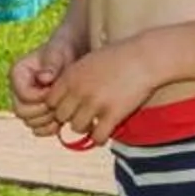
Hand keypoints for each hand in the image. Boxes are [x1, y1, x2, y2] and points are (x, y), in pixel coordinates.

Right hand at [7, 36, 74, 132]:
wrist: (73, 56)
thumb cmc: (64, 52)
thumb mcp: (58, 53)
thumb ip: (51, 64)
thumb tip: (44, 78)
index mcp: (17, 74)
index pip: (23, 95)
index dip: (41, 97)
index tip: (56, 90)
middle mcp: (17, 90)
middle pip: (21, 112)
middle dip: (43, 112)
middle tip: (61, 104)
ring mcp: (26, 103)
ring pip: (29, 123)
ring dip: (47, 122)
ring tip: (63, 111)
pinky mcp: (37, 113)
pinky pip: (37, 130)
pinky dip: (50, 129)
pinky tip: (62, 121)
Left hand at [46, 40, 160, 148]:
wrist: (144, 58)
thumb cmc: (118, 57)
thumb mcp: (87, 62)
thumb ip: (73, 78)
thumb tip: (63, 92)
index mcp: (70, 77)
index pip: (50, 102)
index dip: (58, 106)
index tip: (69, 106)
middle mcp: (79, 91)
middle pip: (61, 116)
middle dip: (70, 118)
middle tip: (82, 116)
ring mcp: (95, 103)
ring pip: (77, 127)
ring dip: (85, 128)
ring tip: (95, 124)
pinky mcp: (113, 114)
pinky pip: (98, 136)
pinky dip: (99, 138)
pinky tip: (104, 133)